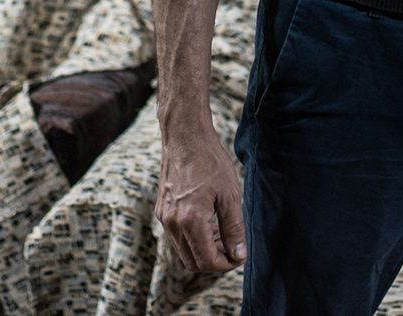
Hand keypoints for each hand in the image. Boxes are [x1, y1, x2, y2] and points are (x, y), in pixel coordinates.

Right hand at [155, 123, 247, 271]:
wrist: (185, 136)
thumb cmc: (210, 161)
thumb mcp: (230, 194)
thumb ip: (234, 228)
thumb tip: (239, 255)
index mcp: (190, 220)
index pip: (207, 261)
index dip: (226, 265)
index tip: (240, 256)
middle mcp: (173, 223)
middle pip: (192, 262)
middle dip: (215, 262)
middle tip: (234, 250)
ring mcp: (164, 217)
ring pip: (184, 251)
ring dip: (204, 251)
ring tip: (224, 237)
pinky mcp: (162, 210)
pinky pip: (177, 236)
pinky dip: (194, 239)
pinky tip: (210, 224)